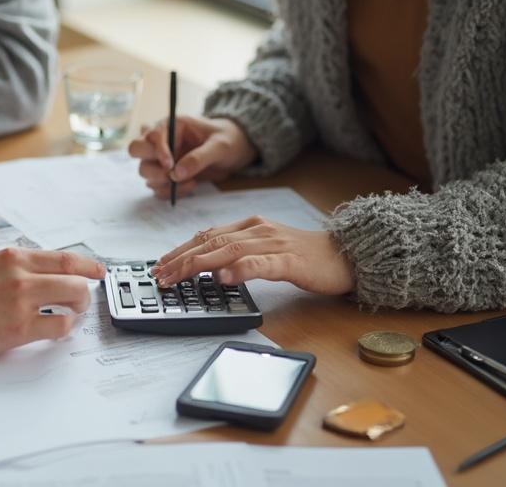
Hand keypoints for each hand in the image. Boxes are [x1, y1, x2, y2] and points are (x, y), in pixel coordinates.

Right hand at [0, 248, 105, 357]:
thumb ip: (21, 267)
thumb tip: (50, 274)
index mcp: (15, 257)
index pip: (65, 259)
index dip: (88, 265)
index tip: (98, 271)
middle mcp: (21, 276)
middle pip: (75, 280)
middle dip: (85, 292)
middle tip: (82, 299)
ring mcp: (21, 303)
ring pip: (72, 301)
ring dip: (78, 308)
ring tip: (71, 313)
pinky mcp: (18, 329)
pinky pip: (59, 327)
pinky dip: (64, 328)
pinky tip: (57, 329)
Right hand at [128, 116, 256, 197]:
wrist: (237, 150)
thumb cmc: (229, 140)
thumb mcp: (220, 147)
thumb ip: (198, 158)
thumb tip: (175, 174)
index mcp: (172, 125)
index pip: (150, 135)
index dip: (157, 151)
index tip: (170, 166)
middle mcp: (162, 140)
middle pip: (136, 151)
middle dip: (151, 167)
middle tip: (171, 175)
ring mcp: (162, 158)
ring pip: (145, 171)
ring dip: (163, 182)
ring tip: (190, 182)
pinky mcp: (167, 174)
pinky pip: (156, 186)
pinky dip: (169, 192)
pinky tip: (191, 186)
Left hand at [153, 216, 355, 295]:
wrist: (346, 254)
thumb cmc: (306, 255)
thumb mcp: (267, 250)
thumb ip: (240, 254)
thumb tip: (209, 269)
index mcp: (251, 226)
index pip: (207, 236)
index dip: (180, 250)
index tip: (160, 264)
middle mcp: (258, 230)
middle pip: (210, 243)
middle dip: (180, 259)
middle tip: (159, 275)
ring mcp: (273, 244)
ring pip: (228, 250)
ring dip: (198, 265)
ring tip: (178, 276)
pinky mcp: (290, 260)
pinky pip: (261, 264)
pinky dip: (239, 270)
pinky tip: (223, 279)